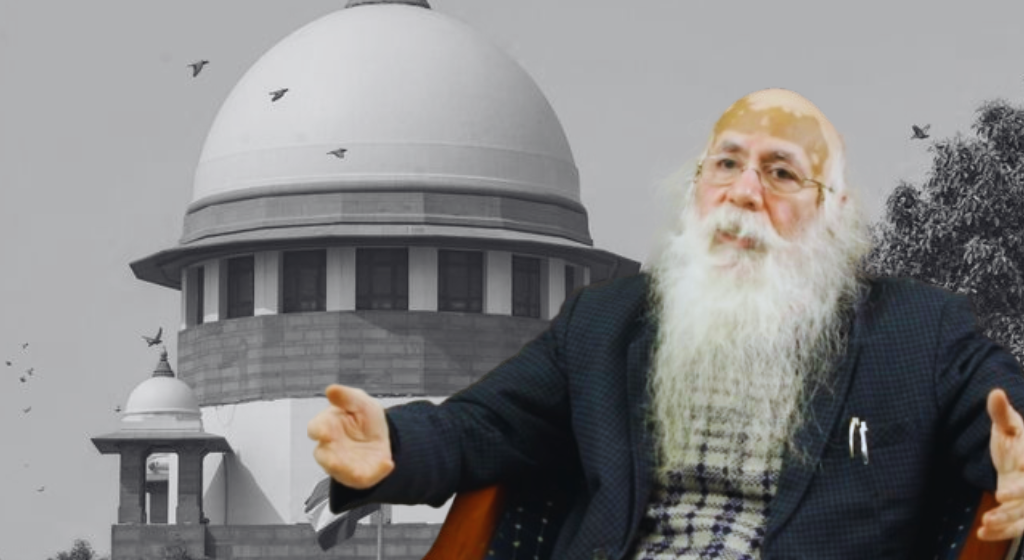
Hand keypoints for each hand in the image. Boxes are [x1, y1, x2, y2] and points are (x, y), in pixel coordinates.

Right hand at [307, 384, 393, 488]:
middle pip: (323, 455)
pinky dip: (376, 472)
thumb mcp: (360, 402)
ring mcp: (343, 464)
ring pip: (340, 471)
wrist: (382, 435)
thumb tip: (331, 389)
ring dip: (347, 471)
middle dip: (329, 458)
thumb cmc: (364, 418)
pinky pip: (363, 478)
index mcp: (327, 426)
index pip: (316, 428)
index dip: (318, 430)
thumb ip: (346, 397)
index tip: (323, 432)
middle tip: (335, 460)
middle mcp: (330, 448)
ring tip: (357, 472)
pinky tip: (387, 463)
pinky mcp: (358, 475)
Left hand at [979, 388, 1023, 540]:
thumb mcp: (1009, 427)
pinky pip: (1017, 527)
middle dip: (1018, 499)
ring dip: (1007, 521)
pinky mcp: (1023, 514)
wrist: (1020, 463)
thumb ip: (1001, 413)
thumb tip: (995, 392)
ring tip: (986, 522)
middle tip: (998, 502)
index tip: (1012, 476)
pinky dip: (1002, 532)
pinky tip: (983, 532)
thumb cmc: (1015, 442)